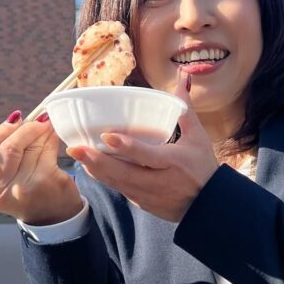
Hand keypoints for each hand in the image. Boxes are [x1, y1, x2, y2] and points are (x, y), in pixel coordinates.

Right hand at [0, 112, 83, 225]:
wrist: (51, 216)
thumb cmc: (22, 190)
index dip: (2, 131)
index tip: (16, 118)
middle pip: (8, 148)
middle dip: (24, 128)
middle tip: (36, 118)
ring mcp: (22, 188)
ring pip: (28, 147)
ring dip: (39, 131)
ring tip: (46, 124)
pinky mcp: (44, 182)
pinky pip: (45, 151)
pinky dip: (51, 139)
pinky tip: (53, 134)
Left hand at [69, 79, 217, 222]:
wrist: (209, 206)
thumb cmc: (203, 167)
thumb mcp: (198, 137)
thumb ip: (185, 108)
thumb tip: (183, 78)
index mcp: (173, 163)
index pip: (146, 156)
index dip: (126, 146)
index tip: (106, 135)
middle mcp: (159, 182)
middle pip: (123, 173)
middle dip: (97, 161)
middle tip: (75, 149)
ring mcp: (149, 196)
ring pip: (117, 183)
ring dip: (96, 170)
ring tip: (77, 155)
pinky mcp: (143, 204)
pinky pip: (121, 190)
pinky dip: (105, 179)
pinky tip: (91, 167)